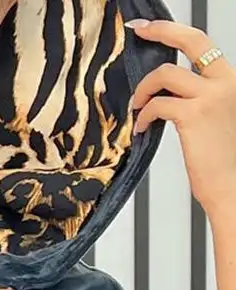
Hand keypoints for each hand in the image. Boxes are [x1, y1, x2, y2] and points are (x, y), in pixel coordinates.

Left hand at [128, 20, 235, 229]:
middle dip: (160, 31)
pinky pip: (158, 104)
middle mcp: (224, 82)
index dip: (174, 32)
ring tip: (137, 107)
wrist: (231, 186)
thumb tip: (165, 90)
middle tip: (139, 32)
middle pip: (190, 41)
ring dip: (144, 89)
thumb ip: (198, 98)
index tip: (152, 27)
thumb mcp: (215, 118)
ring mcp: (209, 97)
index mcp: (229, 81)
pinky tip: (141, 128)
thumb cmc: (222, 160)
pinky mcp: (193, 115)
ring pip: (166, 74)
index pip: (202, 45)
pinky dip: (143, 115)